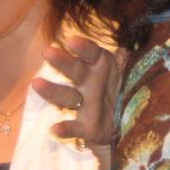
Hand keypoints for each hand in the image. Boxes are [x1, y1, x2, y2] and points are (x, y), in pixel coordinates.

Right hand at [32, 36, 125, 169]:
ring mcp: (85, 105)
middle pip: (75, 71)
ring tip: (36, 83)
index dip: (84, 48)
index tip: (72, 41)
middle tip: (48, 52)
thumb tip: (133, 40)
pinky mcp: (85, 127)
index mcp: (101, 67)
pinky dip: (64, 129)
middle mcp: (89, 84)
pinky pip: (74, 128)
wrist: (125, 121)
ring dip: (52, 90)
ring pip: (67, 96)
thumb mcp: (131, 70)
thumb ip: (129, 55)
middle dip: (63, 62)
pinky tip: (54, 129)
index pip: (92, 54)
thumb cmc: (123, 88)